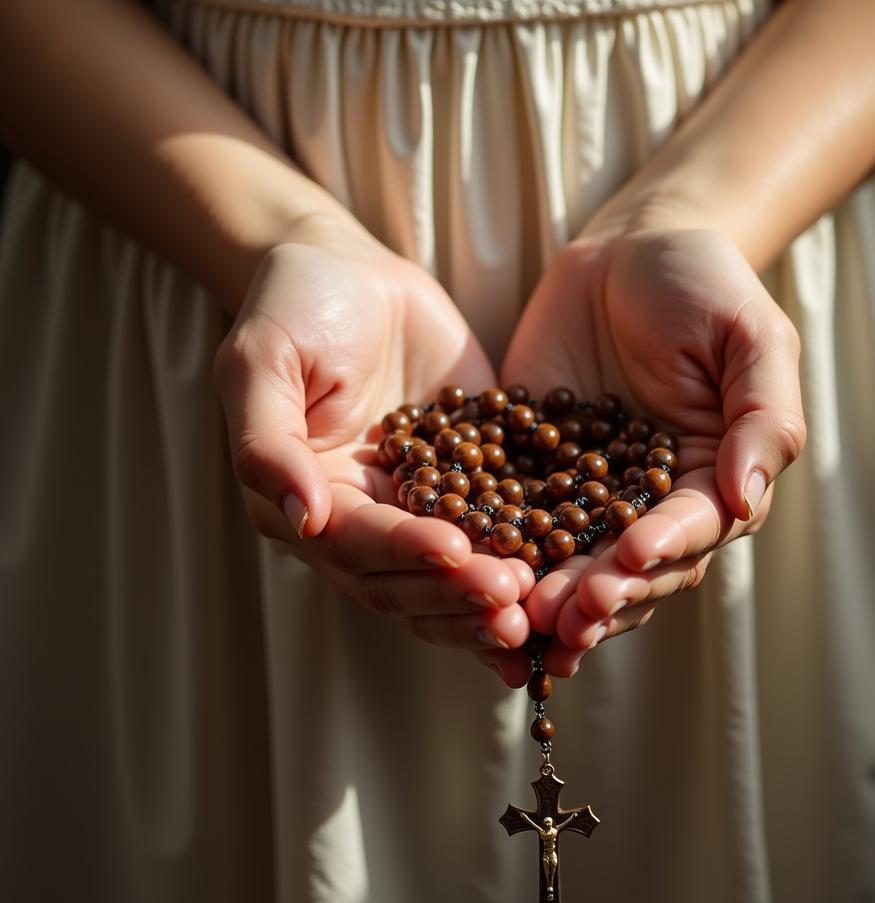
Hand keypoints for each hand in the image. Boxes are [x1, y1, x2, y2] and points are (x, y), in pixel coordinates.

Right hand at [215, 213, 532, 654]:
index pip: (357, 544)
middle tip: (512, 595)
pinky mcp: (470, 485)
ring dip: (491, 599)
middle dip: (457, 590)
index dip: (403, 551)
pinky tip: (563, 582)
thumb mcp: (262, 362)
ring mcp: (419, 508)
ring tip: (538, 608)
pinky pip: (498, 531)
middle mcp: (363, 521)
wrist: (354, 273)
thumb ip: (269, 443)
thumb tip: (305, 518)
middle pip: (406, 579)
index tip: (453, 548)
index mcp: (311, 501)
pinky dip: (526, 562)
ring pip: (451, 575)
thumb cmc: (294, 307)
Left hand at [495, 228, 805, 679]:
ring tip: (525, 620)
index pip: (693, 530)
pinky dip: (503, 554)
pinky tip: (477, 577)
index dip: (664, 549)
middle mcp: (652, 503)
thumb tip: (746, 498)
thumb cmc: (701, 284)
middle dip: (602, 594)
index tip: (629, 559)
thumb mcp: (749, 336)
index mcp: (712, 480)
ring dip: (552, 596)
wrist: (625, 251)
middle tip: (566, 616)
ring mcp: (590, 495)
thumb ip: (762, 416)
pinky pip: (517, 521)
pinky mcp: (535, 478)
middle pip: (632, 567)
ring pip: (574, 562)